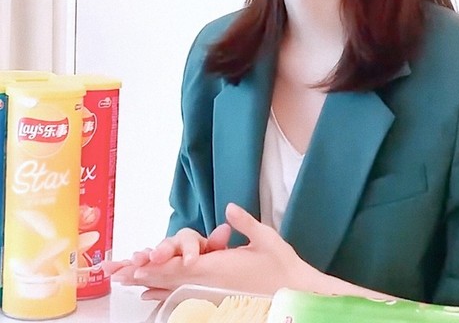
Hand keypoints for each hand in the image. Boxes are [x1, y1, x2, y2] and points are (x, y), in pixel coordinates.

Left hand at [109, 203, 316, 297]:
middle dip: (143, 273)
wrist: (293, 291)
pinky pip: (185, 296)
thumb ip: (244, 223)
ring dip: (149, 283)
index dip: (156, 262)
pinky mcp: (216, 297)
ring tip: (126, 281)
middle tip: (117, 272)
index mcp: (220, 267)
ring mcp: (212, 292)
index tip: (134, 262)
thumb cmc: (281, 265)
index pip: (181, 264)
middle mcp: (211, 282)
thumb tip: (228, 208)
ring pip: (174, 288)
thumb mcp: (265, 238)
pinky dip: (165, 294)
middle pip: (170, 278)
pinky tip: (151, 294)